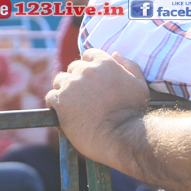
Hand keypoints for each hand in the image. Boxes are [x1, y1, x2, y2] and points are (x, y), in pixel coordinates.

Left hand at [45, 48, 150, 167]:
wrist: (121, 136)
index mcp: (105, 63)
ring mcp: (71, 85)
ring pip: (60, 81)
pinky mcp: (60, 102)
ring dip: (64, 90)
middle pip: (73, 68)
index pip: (89, 55)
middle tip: (83, 96)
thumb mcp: (139, 84)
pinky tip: (65, 114)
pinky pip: (51, 97)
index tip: (91, 80)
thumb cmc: (132, 112)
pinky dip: (56, 104)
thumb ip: (129, 65)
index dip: (89, 67)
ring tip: (73, 105)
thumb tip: (115, 54)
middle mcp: (86, 70)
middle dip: (77, 79)